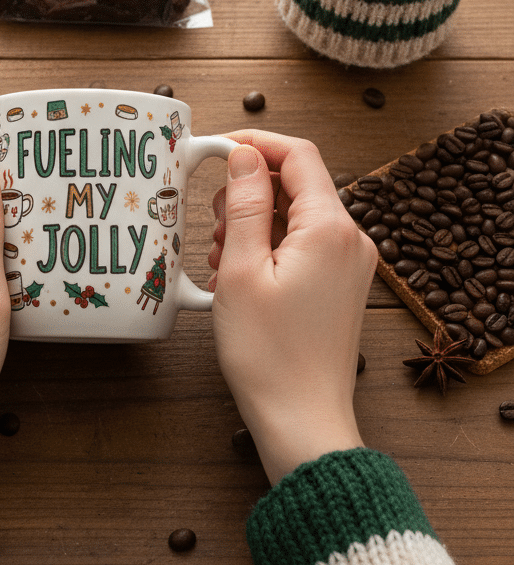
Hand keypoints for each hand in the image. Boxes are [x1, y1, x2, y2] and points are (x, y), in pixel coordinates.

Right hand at [207, 131, 376, 484]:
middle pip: (296, 183)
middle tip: (214, 226)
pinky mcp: (341, 284)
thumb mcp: (241, 269)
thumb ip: (242, 204)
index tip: (216, 150)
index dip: (254, 143)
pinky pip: (303, 243)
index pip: (298, 154)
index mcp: (330, 229)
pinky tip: (239, 276)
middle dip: (247, 192)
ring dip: (253, 223)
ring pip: (295, 214)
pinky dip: (268, 246)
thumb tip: (242, 155)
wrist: (302, 421)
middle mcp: (351, 239)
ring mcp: (349, 263)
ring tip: (223, 261)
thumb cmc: (269, 354)